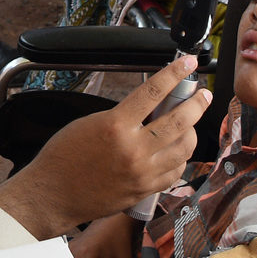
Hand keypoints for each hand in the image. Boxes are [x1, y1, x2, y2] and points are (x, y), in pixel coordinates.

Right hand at [10, 56, 209, 232]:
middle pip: (179, 121)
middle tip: (203, 95)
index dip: (175, 73)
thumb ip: (122, 116)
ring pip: (183, 148)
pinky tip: (177, 151)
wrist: (53, 194)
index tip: (187, 63)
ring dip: (192, 132)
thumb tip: (148, 110)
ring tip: (190, 124)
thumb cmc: (64, 157)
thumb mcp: (90, 123)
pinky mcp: (144, 190)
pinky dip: (180, 159)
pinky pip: (174, 172)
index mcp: (116, 126)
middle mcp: (133, 149)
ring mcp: (142, 172)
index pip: (153, 91)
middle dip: (197, 104)